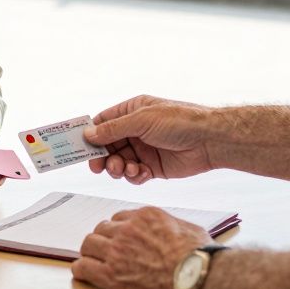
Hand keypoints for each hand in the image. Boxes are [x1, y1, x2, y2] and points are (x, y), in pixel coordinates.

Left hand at [71, 207, 213, 288]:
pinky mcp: (111, 276)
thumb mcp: (190, 229)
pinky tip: (84, 273)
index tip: (120, 240)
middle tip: (106, 252)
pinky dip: (82, 270)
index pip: (120, 218)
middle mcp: (128, 230)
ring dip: (90, 253)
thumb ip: (173, 226)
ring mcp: (117, 252)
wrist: (201, 280)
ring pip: (89, 245)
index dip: (119, 231)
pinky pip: (84, 267)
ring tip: (93, 262)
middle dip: (103, 240)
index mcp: (146, 216)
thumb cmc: (202, 258)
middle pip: (101, 229)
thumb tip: (174, 229)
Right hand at [84, 96, 215, 183]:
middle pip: (108, 146)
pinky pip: (134, 174)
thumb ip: (113, 129)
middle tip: (99, 167)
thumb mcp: (142, 120)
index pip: (103, 123)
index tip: (80, 148)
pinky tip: (141, 173)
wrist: (210, 141)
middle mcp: (136, 130)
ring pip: (119, 162)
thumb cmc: (180, 121)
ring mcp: (144, 149)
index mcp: (132, 112)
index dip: (91, 135)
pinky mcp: (153, 167)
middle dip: (103, 157)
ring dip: (118, 168)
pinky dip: (134, 176)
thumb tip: (89, 134)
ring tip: (125, 169)